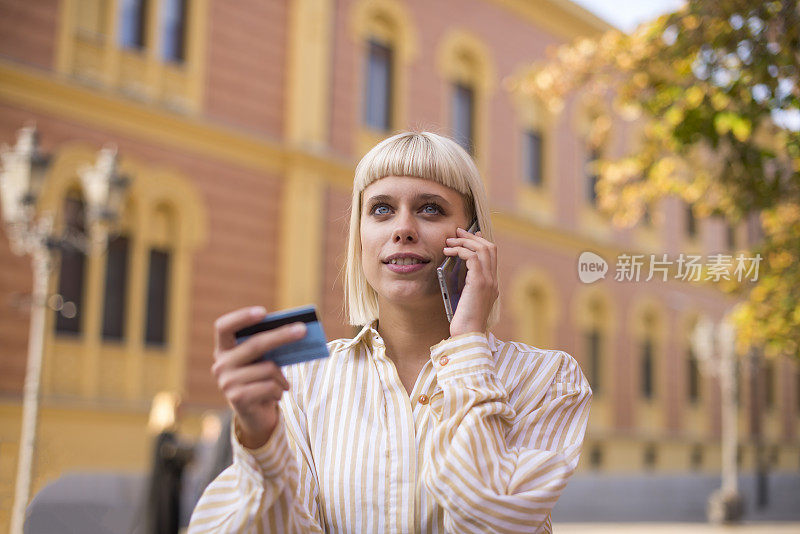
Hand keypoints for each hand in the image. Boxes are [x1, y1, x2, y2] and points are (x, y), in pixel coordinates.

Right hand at [211, 306, 306, 448]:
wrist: (256, 414)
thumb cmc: (262, 379)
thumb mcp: (263, 359)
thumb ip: (270, 345)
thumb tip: (296, 330)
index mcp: (224, 349)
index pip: (223, 327)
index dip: (241, 317)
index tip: (263, 312)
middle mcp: (220, 365)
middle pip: (254, 344)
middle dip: (282, 336)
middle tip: (303, 329)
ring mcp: (226, 383)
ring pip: (268, 368)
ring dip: (282, 377)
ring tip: (282, 383)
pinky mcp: (237, 398)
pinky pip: (270, 386)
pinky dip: (279, 390)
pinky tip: (276, 395)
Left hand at [443, 227, 498, 336]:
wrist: (467, 335)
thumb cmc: (463, 322)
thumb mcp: (465, 300)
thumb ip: (465, 286)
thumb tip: (456, 271)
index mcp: (492, 284)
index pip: (491, 255)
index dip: (480, 242)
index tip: (467, 236)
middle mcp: (493, 280)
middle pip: (490, 247)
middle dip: (472, 236)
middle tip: (457, 232)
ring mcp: (489, 281)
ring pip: (483, 249)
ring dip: (465, 241)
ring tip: (449, 241)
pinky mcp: (480, 283)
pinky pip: (473, 257)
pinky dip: (461, 250)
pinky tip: (449, 251)